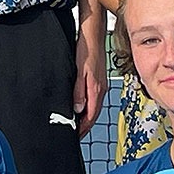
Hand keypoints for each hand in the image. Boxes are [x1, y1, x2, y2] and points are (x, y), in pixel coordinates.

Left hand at [73, 21, 107, 135]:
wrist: (94, 36)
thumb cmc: (86, 51)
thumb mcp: (79, 73)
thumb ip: (78, 92)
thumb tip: (77, 110)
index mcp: (96, 90)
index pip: (90, 116)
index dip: (82, 128)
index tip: (74, 137)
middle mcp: (100, 90)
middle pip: (93, 114)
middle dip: (84, 126)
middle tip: (73, 134)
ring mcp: (100, 85)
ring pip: (93, 107)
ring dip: (85, 117)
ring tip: (75, 125)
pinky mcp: (98, 81)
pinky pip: (93, 99)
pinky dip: (86, 107)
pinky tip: (80, 107)